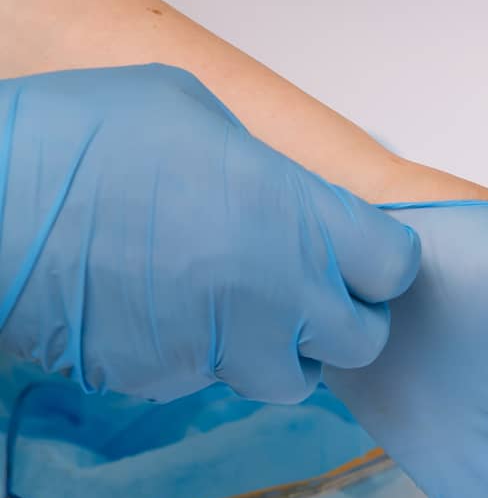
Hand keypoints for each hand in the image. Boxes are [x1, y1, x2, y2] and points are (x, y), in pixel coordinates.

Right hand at [0, 64, 419, 401]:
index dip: (378, 260)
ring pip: (288, 377)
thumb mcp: (194, 114)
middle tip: (306, 292)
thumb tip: (280, 199)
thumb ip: (263, 171)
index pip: (395, 266)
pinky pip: (209, 381)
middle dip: (341, 320)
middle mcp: (278, 297)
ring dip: (277, 350)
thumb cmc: (82, 137)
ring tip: (234, 308)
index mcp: (299, 222)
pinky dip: (201, 356)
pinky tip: (162, 312)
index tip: (358, 252)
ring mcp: (224, 349)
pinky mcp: (168, 382)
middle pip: (361, 340)